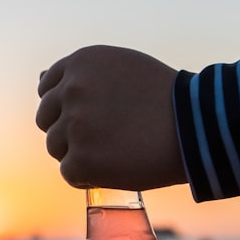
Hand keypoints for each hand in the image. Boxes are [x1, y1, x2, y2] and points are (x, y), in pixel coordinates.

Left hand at [35, 45, 185, 190]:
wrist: (197, 126)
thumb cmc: (163, 97)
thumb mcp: (121, 68)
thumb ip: (80, 74)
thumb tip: (41, 78)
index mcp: (80, 63)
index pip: (47, 89)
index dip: (67, 106)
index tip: (90, 114)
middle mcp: (71, 90)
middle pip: (46, 120)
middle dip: (68, 129)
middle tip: (105, 135)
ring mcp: (74, 126)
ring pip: (55, 146)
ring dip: (78, 152)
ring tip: (115, 149)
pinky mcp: (80, 160)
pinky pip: (69, 172)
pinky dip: (88, 175)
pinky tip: (116, 165)